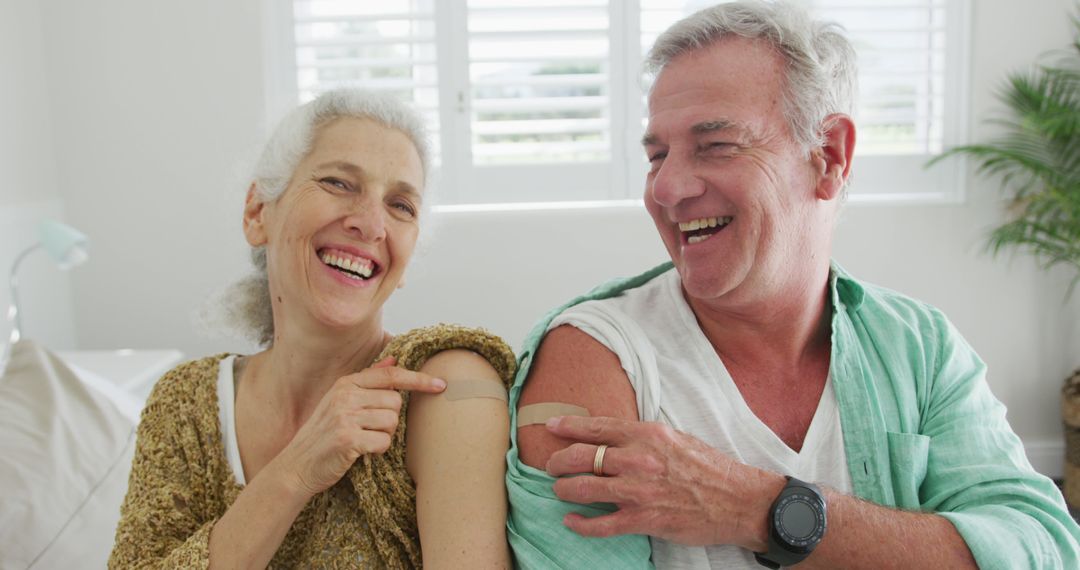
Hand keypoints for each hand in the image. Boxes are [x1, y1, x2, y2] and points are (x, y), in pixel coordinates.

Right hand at [272, 357, 445, 496]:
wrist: (296, 466)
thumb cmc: (323, 435)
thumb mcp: (340, 402)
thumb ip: (367, 381)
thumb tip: (393, 359)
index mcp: (346, 383)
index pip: (390, 374)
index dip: (419, 379)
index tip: (441, 384)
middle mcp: (345, 396)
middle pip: (395, 402)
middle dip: (390, 420)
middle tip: (371, 430)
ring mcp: (345, 417)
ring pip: (391, 422)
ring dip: (383, 436)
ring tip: (363, 441)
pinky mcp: (347, 439)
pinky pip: (383, 442)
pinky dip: (377, 451)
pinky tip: (360, 452)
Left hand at [545, 415, 784, 549]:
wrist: (739, 500)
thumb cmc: (710, 468)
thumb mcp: (676, 438)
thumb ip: (644, 438)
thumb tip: (615, 437)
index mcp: (648, 434)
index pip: (598, 426)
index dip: (569, 426)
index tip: (550, 426)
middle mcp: (639, 459)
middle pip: (582, 456)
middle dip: (559, 461)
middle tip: (551, 465)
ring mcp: (639, 491)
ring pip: (584, 487)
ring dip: (564, 488)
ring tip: (559, 489)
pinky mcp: (644, 520)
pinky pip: (601, 524)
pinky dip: (581, 524)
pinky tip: (571, 521)